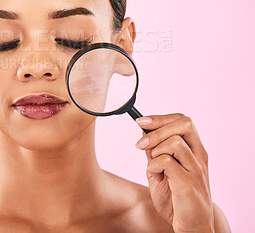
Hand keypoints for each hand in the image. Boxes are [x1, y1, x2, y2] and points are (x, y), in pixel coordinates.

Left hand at [135, 113, 214, 232]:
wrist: (191, 227)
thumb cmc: (176, 198)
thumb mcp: (160, 170)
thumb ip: (155, 152)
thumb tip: (143, 131)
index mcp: (194, 150)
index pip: (183, 121)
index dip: (160, 118)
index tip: (141, 121)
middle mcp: (199, 156)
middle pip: (184, 123)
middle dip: (157, 128)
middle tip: (140, 143)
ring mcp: (196, 169)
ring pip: (174, 142)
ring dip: (155, 150)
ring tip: (153, 167)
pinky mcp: (188, 184)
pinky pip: (167, 162)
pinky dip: (154, 166)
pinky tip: (156, 177)